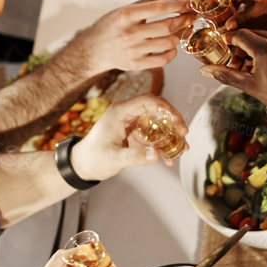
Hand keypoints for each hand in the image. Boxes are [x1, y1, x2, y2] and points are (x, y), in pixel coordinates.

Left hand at [73, 94, 189, 180]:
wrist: (83, 166)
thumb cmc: (93, 158)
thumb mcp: (114, 158)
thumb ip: (135, 156)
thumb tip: (156, 154)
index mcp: (121, 112)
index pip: (148, 100)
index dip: (165, 107)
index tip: (177, 120)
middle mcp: (129, 115)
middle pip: (157, 110)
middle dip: (173, 120)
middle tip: (183, 133)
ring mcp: (133, 125)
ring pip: (159, 123)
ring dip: (171, 134)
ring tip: (182, 147)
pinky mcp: (136, 136)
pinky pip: (155, 137)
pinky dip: (164, 146)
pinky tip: (170, 158)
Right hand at [78, 0, 187, 74]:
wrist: (93, 49)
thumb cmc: (111, 26)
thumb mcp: (127, 9)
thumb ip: (152, 0)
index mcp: (126, 15)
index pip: (159, 8)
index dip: (178, 5)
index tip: (190, 4)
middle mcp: (129, 33)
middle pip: (167, 26)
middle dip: (184, 20)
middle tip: (192, 16)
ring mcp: (133, 51)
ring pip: (168, 43)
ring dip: (180, 36)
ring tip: (183, 30)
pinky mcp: (136, 64)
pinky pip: (164, 59)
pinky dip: (173, 52)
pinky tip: (173, 45)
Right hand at [205, 27, 266, 117]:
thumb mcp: (251, 86)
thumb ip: (226, 75)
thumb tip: (205, 71)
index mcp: (265, 48)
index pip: (238, 35)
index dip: (227, 41)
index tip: (221, 49)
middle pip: (249, 34)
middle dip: (240, 48)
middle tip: (236, 66)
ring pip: (262, 36)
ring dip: (252, 48)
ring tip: (252, 69)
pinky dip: (266, 48)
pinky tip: (265, 65)